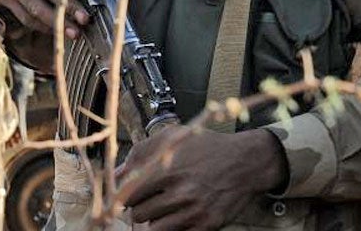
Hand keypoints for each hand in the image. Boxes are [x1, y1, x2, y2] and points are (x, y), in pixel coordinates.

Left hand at [117, 125, 287, 230]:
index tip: (125, 195)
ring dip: (153, 219)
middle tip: (146, 200)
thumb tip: (116, 173)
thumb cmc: (205, 146)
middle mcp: (179, 193)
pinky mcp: (207, 225)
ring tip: (160, 207)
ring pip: (154, 228)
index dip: (123, 195)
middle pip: (139, 214)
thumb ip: (139, 155)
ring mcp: (194, 212)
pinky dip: (172, 228)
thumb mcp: (170, 138)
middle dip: (138, 207)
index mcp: (166, 170)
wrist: (245, 162)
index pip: (128, 194)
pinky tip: (175, 215)